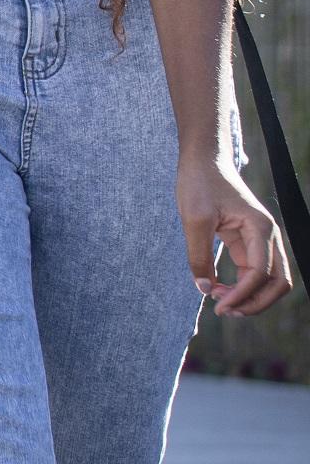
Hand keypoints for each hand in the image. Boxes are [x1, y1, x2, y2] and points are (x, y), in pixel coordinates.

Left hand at [180, 150, 294, 316]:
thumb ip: (198, 255)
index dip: (242, 294)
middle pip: (277, 283)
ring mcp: (261, 240)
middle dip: (254, 302)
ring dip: (251, 296)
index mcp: (260, 228)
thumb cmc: (199, 182)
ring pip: (269, 280)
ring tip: (221, 303)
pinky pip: (254, 271)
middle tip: (223, 311)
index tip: (217, 304)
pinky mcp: (249, 241)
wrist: (203, 159)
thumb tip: (205, 288)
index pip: (261, 273)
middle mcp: (268, 236)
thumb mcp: (193, 218)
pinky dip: (242, 285)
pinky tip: (219, 289)